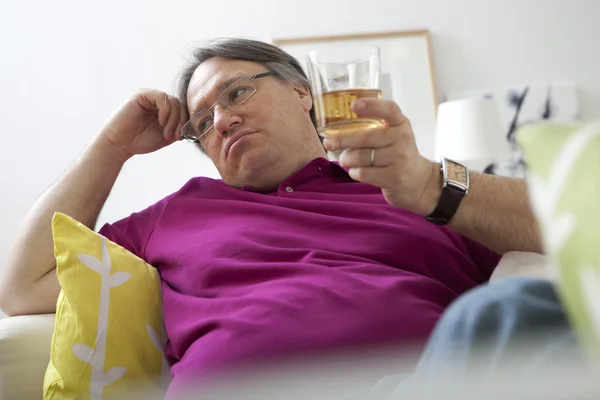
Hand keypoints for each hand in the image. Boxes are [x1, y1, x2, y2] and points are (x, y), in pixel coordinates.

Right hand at [97, 89, 187, 157]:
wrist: (121, 144)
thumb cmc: (142, 141)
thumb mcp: (168, 136)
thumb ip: (179, 128)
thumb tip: (194, 124)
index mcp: (165, 110)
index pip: (183, 110)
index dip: (186, 123)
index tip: (180, 137)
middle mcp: (158, 102)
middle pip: (180, 105)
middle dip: (181, 122)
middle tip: (174, 136)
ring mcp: (150, 97)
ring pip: (174, 102)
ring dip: (174, 119)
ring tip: (166, 132)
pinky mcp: (142, 94)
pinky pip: (162, 97)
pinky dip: (166, 111)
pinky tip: (162, 122)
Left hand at [322, 98, 440, 214]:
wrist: (419, 182)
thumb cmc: (397, 154)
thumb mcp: (393, 135)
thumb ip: (374, 126)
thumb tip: (337, 123)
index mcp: (401, 124)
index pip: (389, 110)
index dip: (371, 106)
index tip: (353, 105)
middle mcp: (402, 139)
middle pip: (366, 137)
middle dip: (342, 139)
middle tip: (329, 142)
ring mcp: (400, 159)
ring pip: (361, 157)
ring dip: (347, 159)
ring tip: (346, 159)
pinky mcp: (394, 178)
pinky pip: (364, 173)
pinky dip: (355, 172)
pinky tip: (357, 171)